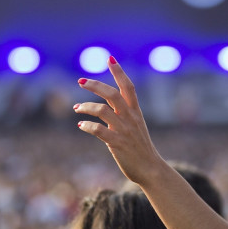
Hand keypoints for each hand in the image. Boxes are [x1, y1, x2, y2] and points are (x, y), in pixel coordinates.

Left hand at [75, 59, 166, 184]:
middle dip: (95, 85)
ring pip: (102, 110)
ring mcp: (124, 130)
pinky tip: (81, 125)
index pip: (128, 86)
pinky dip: (87, 125)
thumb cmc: (140, 148)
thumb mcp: (135, 127)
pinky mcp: (117, 144)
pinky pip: (99, 130)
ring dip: (86, 107)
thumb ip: (121, 116)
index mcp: (135, 112)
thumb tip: (103, 110)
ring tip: (76, 108)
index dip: (119, 71)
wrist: (151, 169)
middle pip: (112, 94)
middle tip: (80, 81)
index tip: (110, 58)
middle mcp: (130, 118)